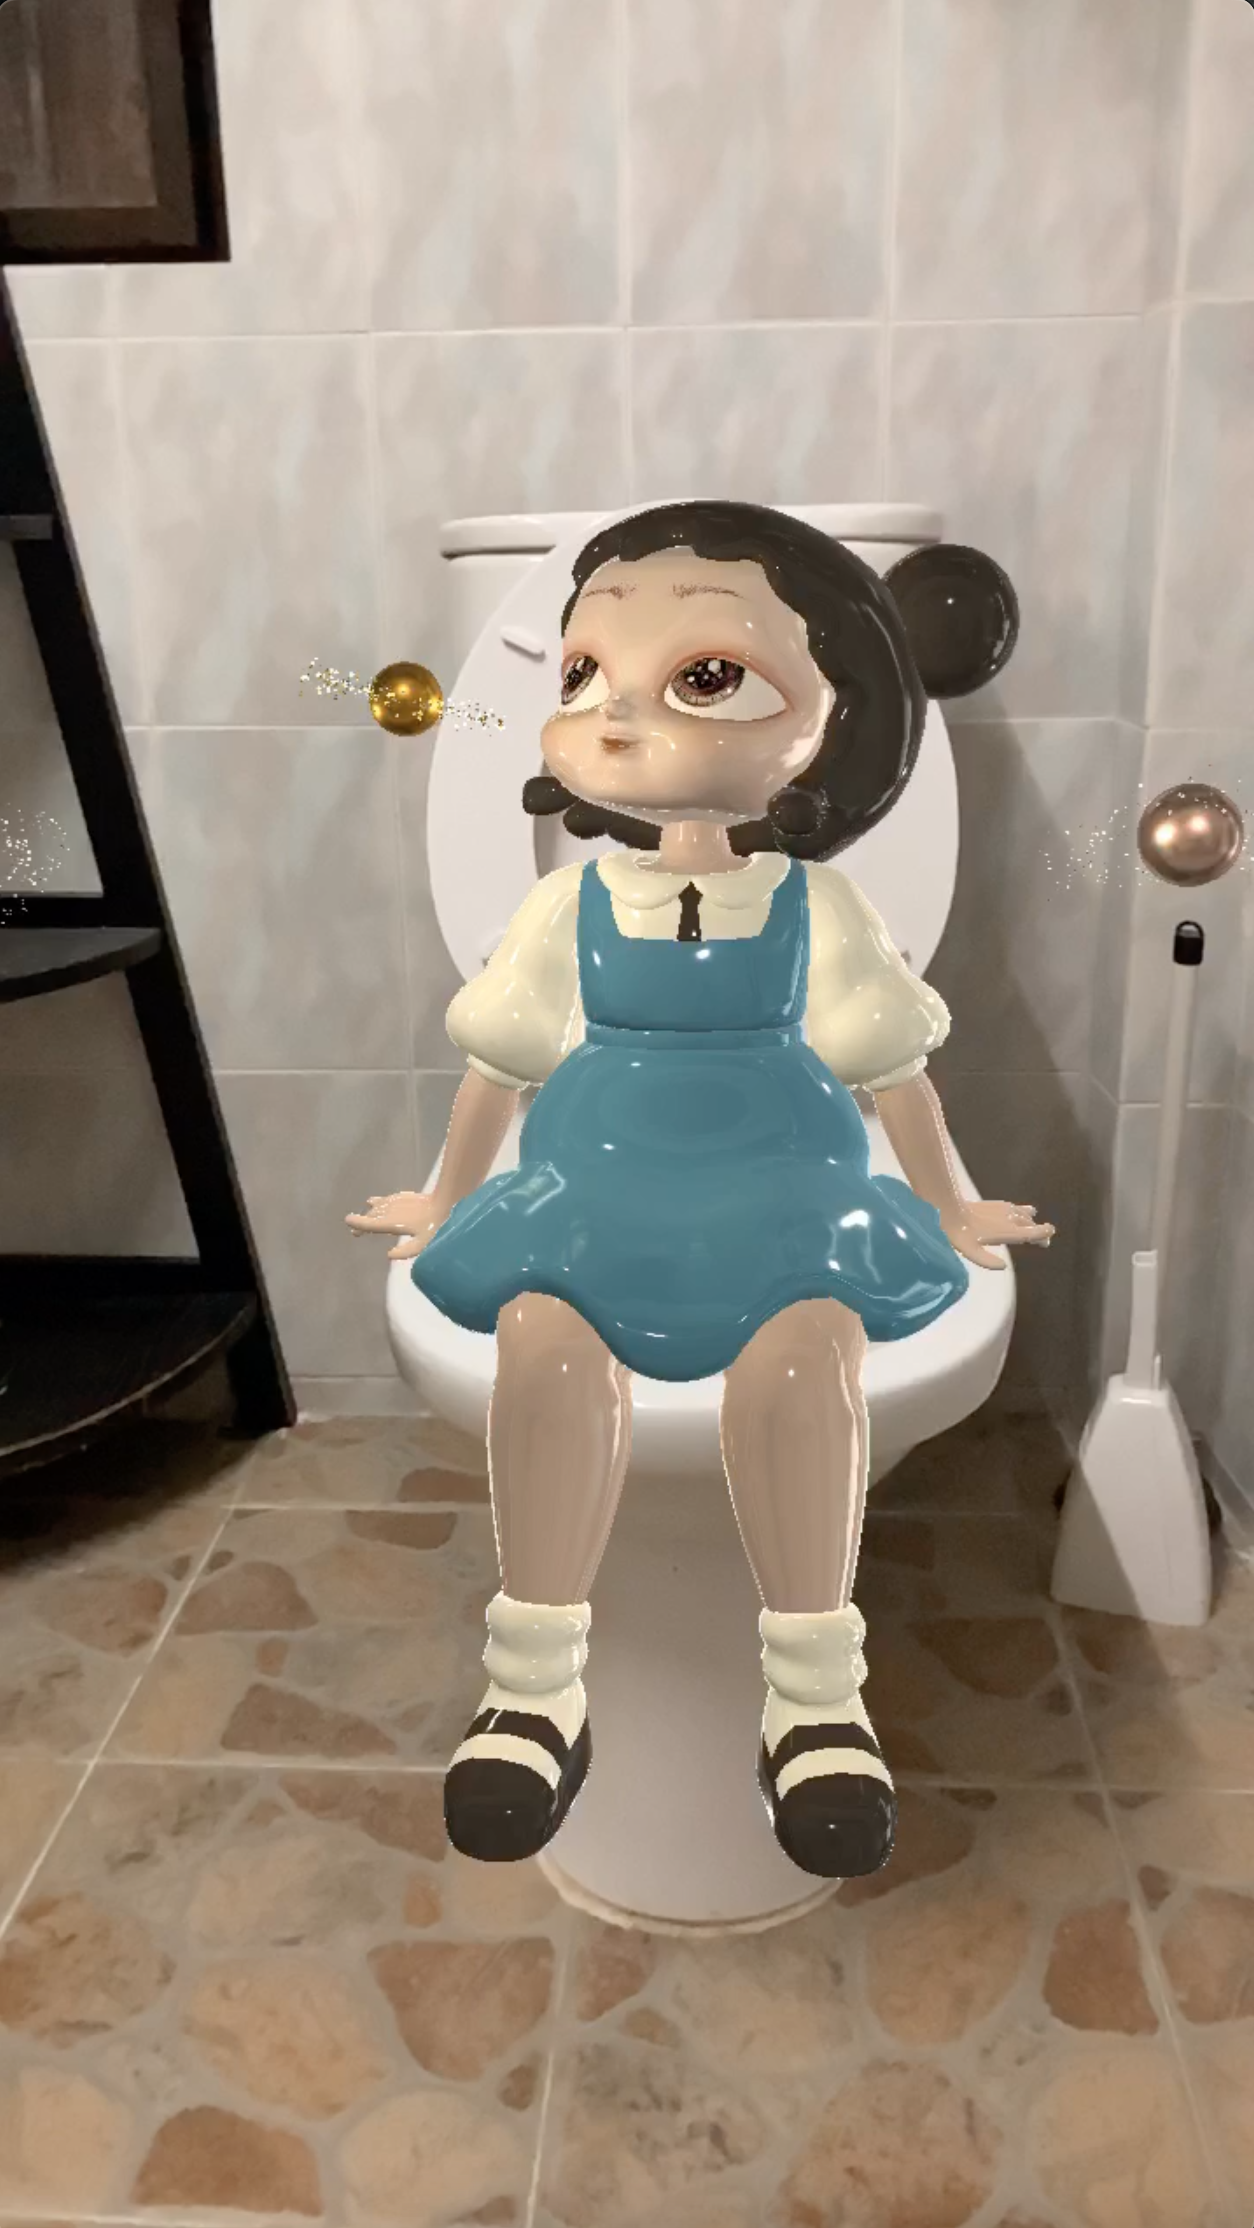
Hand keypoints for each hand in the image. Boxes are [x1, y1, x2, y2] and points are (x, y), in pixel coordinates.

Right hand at [345, 1190, 446, 1261]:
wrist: (448, 1201)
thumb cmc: (436, 1226)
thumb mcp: (422, 1244)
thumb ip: (405, 1251)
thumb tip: (388, 1255)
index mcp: (393, 1223)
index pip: (371, 1224)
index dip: (358, 1223)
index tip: (347, 1221)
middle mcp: (392, 1210)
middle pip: (372, 1215)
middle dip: (363, 1221)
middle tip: (355, 1230)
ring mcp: (398, 1201)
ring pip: (379, 1206)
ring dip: (371, 1211)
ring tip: (365, 1215)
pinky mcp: (406, 1196)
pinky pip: (388, 1199)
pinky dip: (380, 1202)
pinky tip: (379, 1202)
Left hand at [939, 1199, 1054, 1271]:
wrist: (950, 1208)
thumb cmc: (959, 1233)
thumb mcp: (971, 1252)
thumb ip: (988, 1261)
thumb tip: (1003, 1266)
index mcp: (1008, 1232)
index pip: (1031, 1232)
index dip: (1043, 1233)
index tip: (1050, 1233)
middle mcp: (1009, 1219)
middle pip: (1029, 1224)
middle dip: (1038, 1230)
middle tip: (1044, 1238)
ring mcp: (1002, 1209)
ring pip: (1022, 1214)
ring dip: (1029, 1220)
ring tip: (1034, 1222)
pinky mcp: (994, 1204)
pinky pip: (1013, 1207)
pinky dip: (1019, 1211)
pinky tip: (1017, 1211)